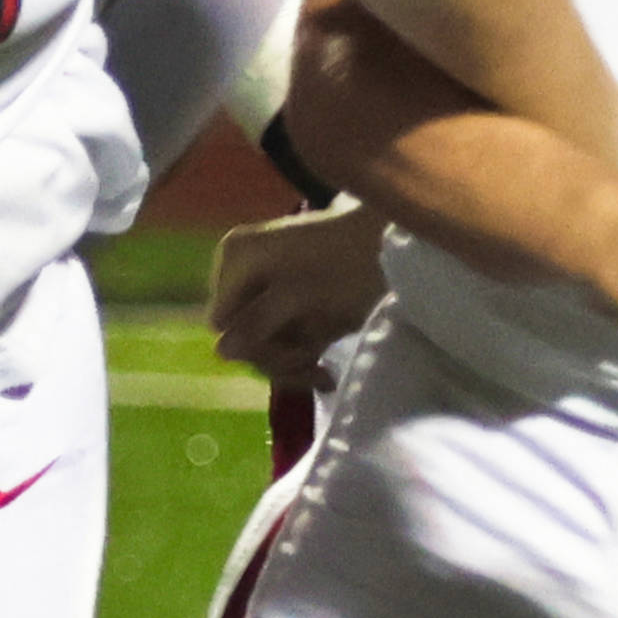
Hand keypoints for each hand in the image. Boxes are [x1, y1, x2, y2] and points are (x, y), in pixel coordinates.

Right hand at [208, 201, 397, 391]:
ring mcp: (265, 292)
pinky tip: (323, 372)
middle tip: (314, 366)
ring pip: (261, 344)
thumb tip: (221, 352)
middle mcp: (242, 273)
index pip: (223, 323)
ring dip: (291, 363)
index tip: (295, 354)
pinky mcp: (288, 308)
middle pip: (241, 335)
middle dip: (276, 356)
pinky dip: (301, 358)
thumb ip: (258, 322)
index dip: (254, 344)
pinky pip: (280, 343)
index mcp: (236, 259)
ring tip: (322, 370)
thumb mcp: (301, 293)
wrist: (396, 244)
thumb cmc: (349, 262)